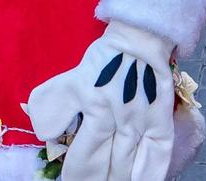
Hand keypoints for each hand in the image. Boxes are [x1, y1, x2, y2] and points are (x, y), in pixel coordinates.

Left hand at [26, 20, 175, 180]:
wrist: (141, 38)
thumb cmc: (104, 59)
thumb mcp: (73, 79)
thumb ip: (55, 105)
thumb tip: (45, 133)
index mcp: (95, 110)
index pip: (84, 158)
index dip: (76, 176)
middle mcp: (119, 121)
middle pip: (108, 168)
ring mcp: (142, 123)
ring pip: (129, 165)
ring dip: (119, 180)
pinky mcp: (161, 121)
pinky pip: (158, 154)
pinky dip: (150, 174)